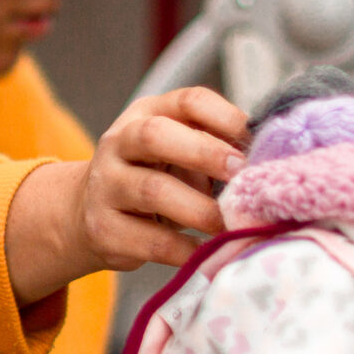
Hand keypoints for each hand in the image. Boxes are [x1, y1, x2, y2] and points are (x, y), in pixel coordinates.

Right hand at [5, 87, 248, 299]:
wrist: (84, 213)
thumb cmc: (150, 177)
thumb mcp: (176, 151)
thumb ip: (213, 146)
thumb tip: (268, 158)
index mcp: (146, 115)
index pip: (188, 101)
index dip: (226, 117)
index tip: (257, 140)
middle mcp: (119, 143)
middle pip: (156, 135)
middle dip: (206, 153)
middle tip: (242, 175)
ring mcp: (105, 186)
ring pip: (153, 190)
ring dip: (201, 209)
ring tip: (230, 222)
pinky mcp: (103, 229)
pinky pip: (152, 241)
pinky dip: (187, 249)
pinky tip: (209, 252)